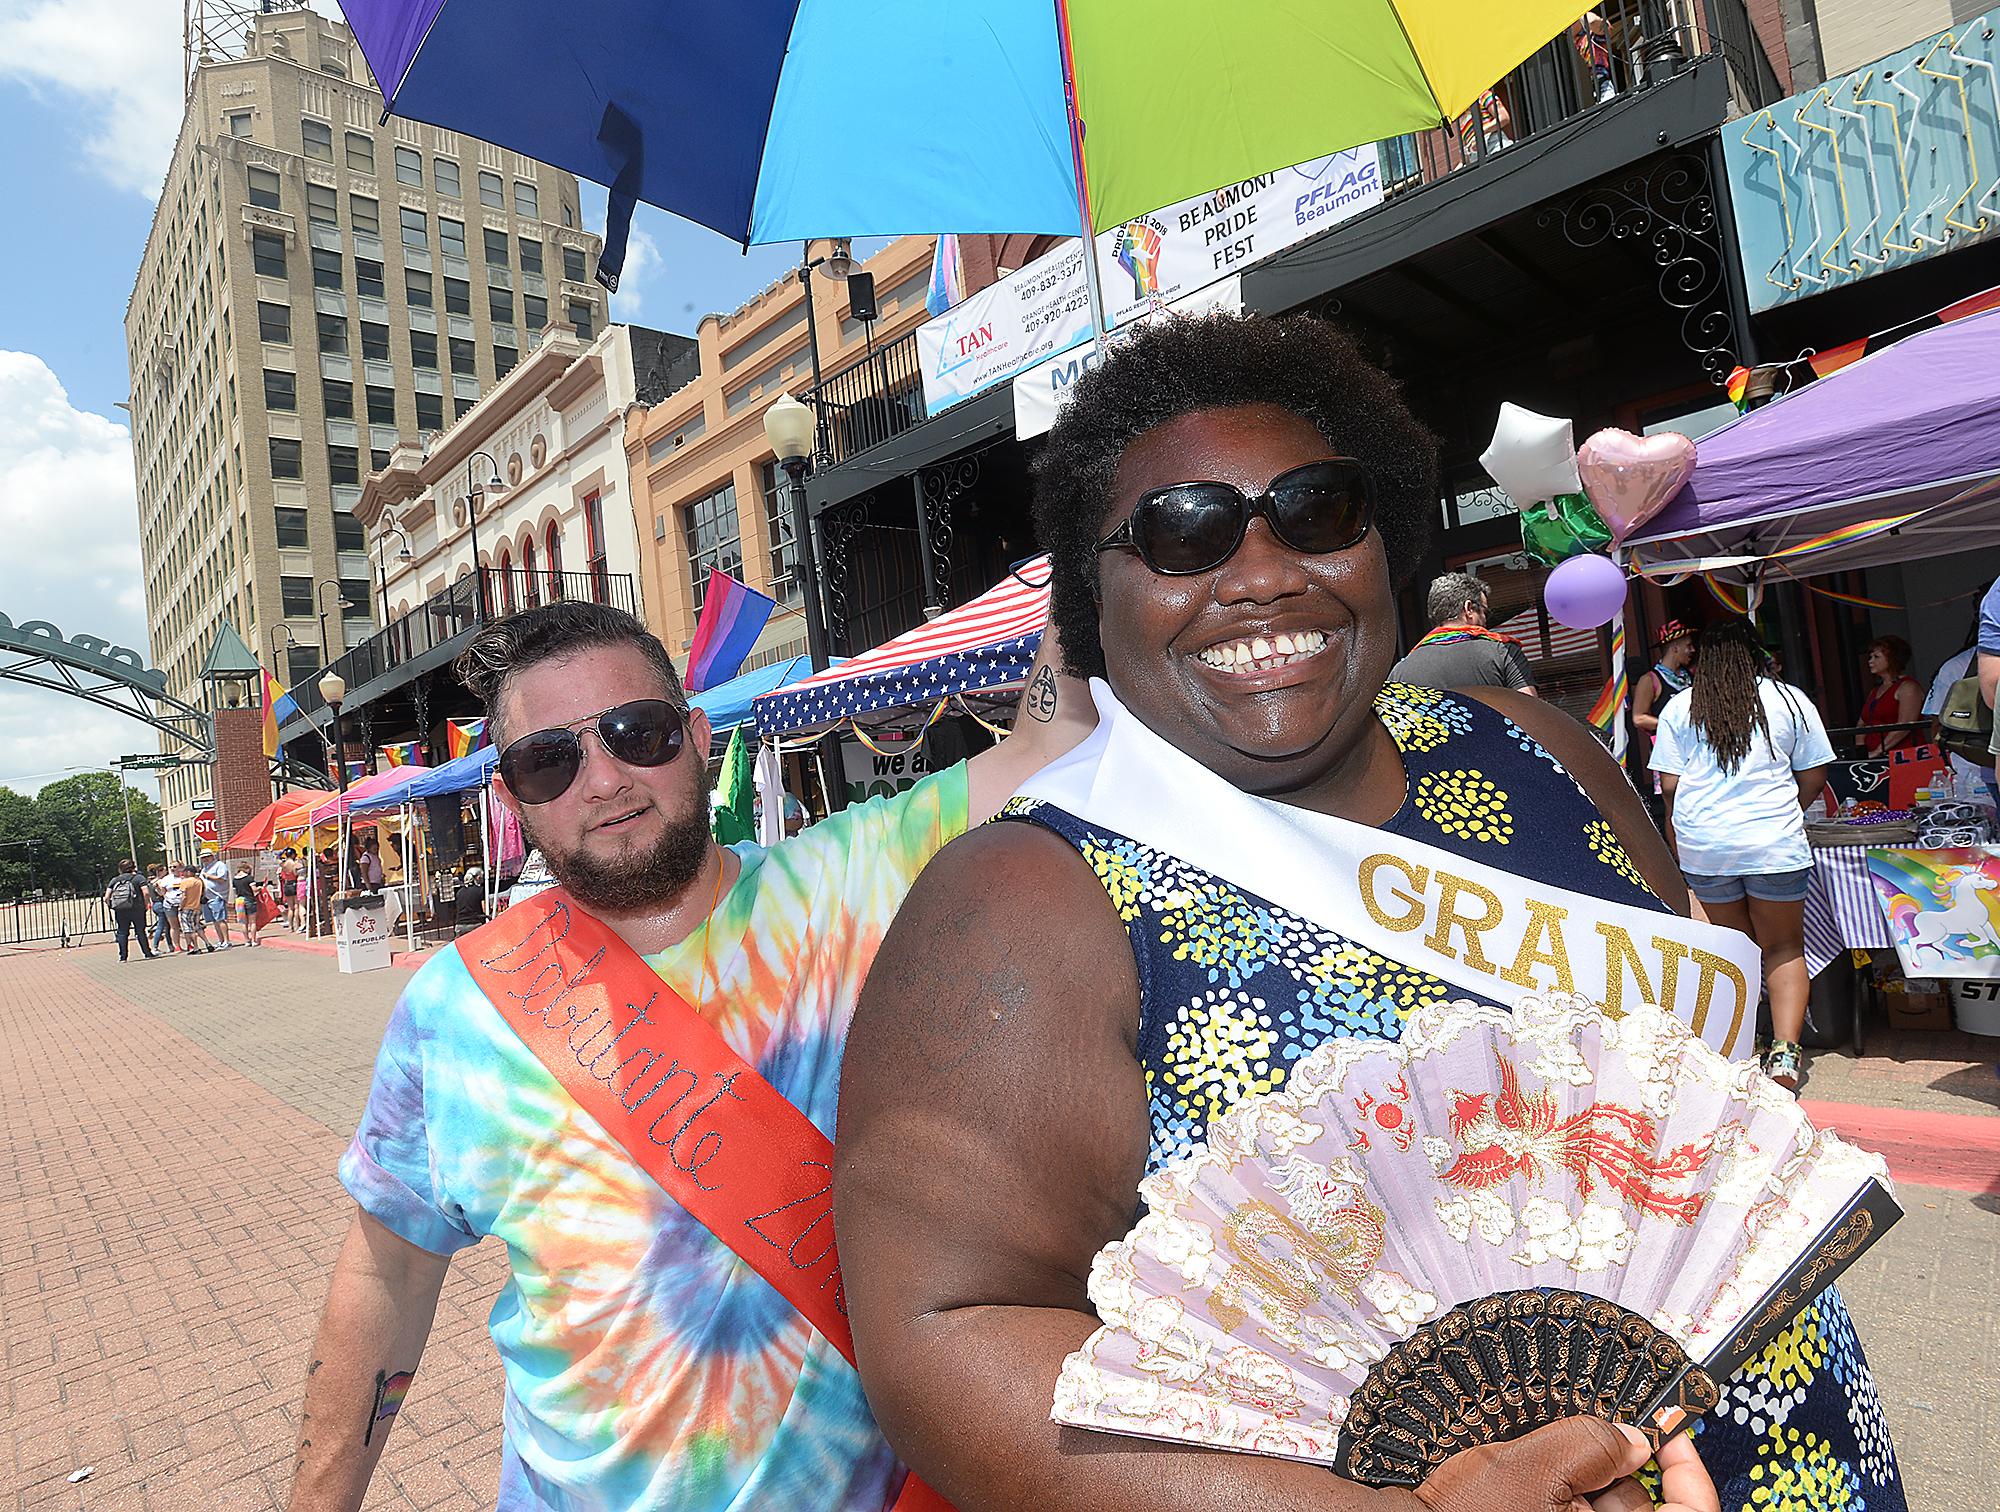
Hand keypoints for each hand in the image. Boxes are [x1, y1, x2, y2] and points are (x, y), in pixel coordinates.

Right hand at [1413, 1419, 1716, 1511]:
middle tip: (1592, 1433)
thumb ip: (1593, 1445)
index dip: (1689, 1471)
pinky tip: (1536, 1477)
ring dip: (1590, 1481)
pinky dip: (1569, 1495)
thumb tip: (1635, 1438)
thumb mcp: (1532, 1466)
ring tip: (1546, 1457)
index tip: (1670, 1433)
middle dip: (1623, 1470)